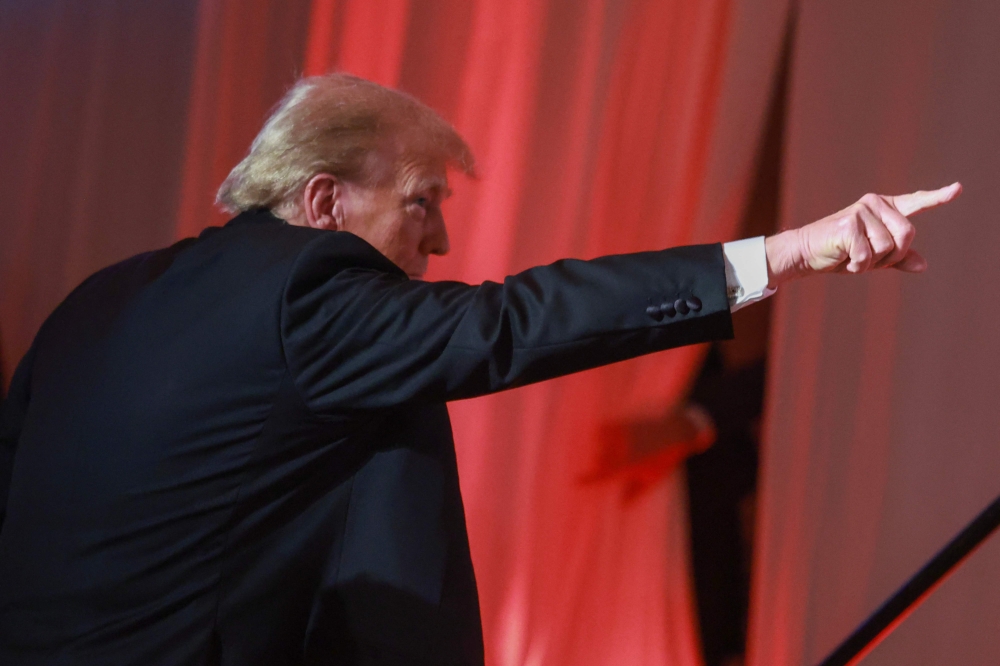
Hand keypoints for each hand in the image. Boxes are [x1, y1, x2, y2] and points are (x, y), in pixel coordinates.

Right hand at [764, 183, 961, 287]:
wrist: (806, 253)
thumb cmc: (840, 253)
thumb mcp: (873, 256)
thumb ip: (898, 258)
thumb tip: (923, 265)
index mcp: (884, 208)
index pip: (916, 202)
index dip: (938, 197)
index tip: (958, 189)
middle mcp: (874, 204)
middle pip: (907, 234)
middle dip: (892, 255)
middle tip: (868, 258)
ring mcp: (861, 211)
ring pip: (887, 247)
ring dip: (871, 262)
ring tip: (853, 257)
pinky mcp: (849, 225)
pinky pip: (868, 254)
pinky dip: (858, 265)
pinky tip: (844, 259)